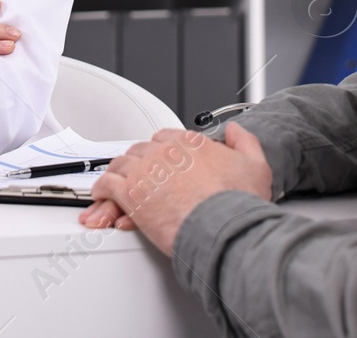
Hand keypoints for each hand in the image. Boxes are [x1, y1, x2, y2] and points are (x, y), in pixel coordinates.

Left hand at [79, 123, 273, 253]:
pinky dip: (101, 189)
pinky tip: (100, 196)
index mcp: (191, 143)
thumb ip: (245, 141)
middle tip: (136, 179)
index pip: (166, 139)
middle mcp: (166, 152)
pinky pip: (106, 184)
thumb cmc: (237, 203)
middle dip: (138, 164)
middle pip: (141, 151)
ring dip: (116, 174)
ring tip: (113, 185)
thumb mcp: (256, 165)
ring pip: (121, 164)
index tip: (159, 164)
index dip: (161, 153)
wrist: (222, 226)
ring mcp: (146, 170)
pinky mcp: (132, 192)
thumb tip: (236, 130)